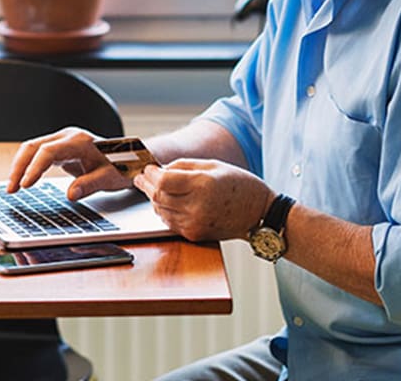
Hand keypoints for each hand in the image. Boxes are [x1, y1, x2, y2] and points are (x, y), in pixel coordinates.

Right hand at [6, 126, 131, 200]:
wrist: (129, 158)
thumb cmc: (121, 166)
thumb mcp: (110, 178)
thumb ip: (90, 185)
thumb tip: (71, 195)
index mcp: (79, 141)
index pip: (48, 151)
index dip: (34, 168)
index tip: (25, 185)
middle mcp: (67, 137)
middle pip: (33, 146)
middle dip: (19, 167)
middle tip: (11, 189)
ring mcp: (62, 141)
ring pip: (31, 148)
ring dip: (19, 167)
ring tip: (12, 188)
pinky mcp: (59, 148)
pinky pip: (37, 154)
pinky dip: (26, 166)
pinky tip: (21, 181)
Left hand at [133, 159, 273, 242]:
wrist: (259, 214)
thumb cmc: (240, 185)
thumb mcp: (213, 165)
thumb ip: (183, 165)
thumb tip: (160, 169)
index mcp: (203, 185)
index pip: (163, 181)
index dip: (151, 174)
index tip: (147, 169)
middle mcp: (197, 206)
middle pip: (158, 196)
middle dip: (147, 186)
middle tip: (141, 178)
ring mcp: (195, 223)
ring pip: (161, 210)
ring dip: (155, 198)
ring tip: (153, 188)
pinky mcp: (194, 235)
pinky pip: (169, 222)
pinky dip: (164, 211)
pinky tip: (166, 202)